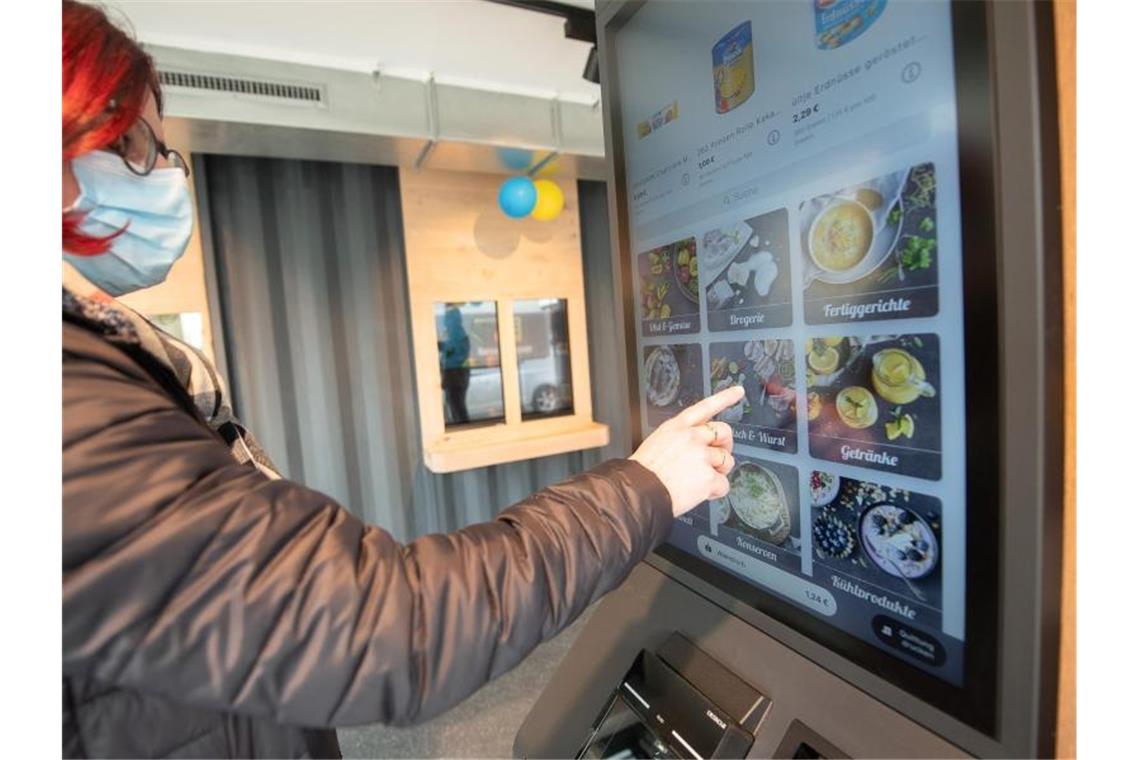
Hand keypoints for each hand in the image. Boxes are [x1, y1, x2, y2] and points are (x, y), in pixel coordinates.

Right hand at [630, 385, 742, 516]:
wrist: (638, 493)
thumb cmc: (644, 473)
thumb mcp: (656, 443)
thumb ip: (679, 440)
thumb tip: (696, 446)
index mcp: (676, 427)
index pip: (705, 407)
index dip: (724, 397)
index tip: (738, 391)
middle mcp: (691, 437)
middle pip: (724, 432)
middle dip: (725, 445)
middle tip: (718, 457)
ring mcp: (701, 456)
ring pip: (726, 460)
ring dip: (719, 472)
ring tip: (701, 480)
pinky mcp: (708, 477)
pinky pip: (724, 484)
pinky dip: (716, 492)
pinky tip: (701, 492)